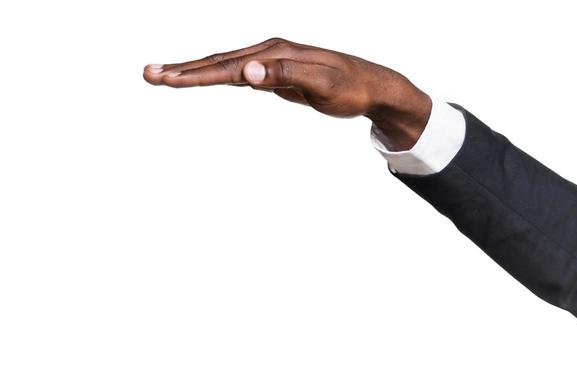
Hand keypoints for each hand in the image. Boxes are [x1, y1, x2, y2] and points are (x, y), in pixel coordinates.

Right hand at [142, 37, 431, 149]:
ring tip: (163, 77)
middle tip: (147, 75)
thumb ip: (284, 77)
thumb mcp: (321, 84)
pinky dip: (215, 76)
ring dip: (193, 73)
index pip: (227, 67)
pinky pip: (238, 75)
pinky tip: (201, 79)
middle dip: (182, 71)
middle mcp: (268, 52)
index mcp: (274, 53)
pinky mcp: (275, 73)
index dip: (195, 75)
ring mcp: (270, 61)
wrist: (373, 86)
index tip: (167, 79)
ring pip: (224, 67)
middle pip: (218, 62)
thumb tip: (246, 73)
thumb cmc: (350, 86)